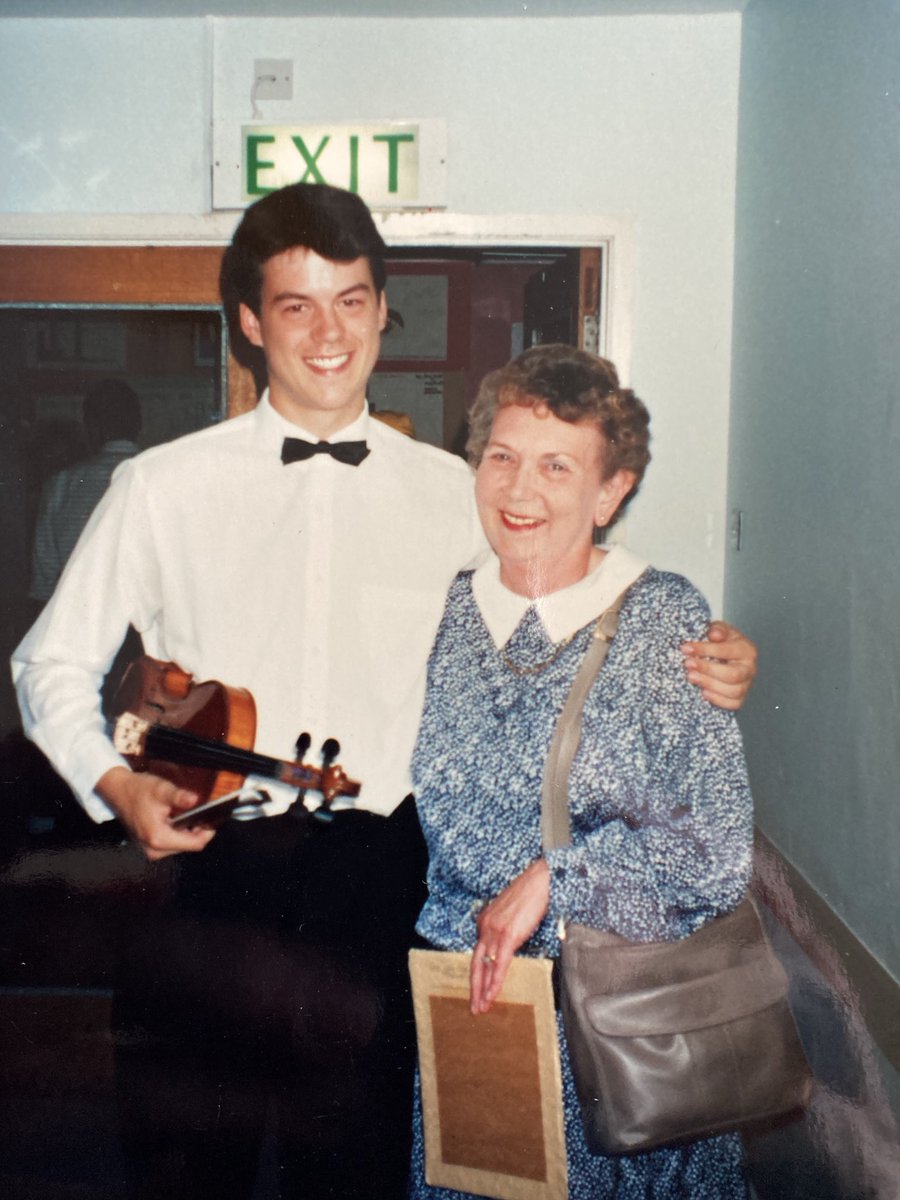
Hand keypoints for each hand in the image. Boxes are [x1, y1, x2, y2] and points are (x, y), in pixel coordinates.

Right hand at [96, 766, 215, 859]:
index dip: (208, 832)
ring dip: (187, 831)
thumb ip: (179, 796)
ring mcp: (151, 850)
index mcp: (158, 838)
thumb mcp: (161, 789)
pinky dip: (178, 832)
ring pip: (182, 845)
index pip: (195, 844)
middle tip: (200, 813)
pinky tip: (176, 819)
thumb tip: (195, 800)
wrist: (118, 791)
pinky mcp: (149, 846)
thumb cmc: (138, 790)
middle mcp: (154, 850)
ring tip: (186, 814)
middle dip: (197, 830)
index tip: (213, 818)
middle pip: (189, 846)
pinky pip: (172, 843)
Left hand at [470, 859, 549, 1014]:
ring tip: (482, 1007)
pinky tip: (492, 995)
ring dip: (483, 990)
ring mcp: (495, 931)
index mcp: (485, 921)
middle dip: (474, 987)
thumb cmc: (531, 895)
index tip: (478, 989)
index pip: (478, 954)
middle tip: (474, 1007)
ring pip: (485, 967)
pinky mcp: (508, 935)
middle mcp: (485, 926)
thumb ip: (506, 931)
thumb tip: (509, 947)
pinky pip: (499, 964)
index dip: (478, 974)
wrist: (539, 880)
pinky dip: (494, 982)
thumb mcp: (512, 915)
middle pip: (476, 963)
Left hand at [681, 620, 757, 710]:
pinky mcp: (740, 698)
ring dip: (709, 684)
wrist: (726, 656)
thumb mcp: (720, 630)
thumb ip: (717, 630)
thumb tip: (714, 634)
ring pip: (733, 691)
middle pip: (732, 674)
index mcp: (746, 650)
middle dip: (707, 670)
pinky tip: (703, 692)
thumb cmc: (722, 642)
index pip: (727, 651)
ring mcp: (746, 685)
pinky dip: (717, 700)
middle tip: (688, 664)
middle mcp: (749, 669)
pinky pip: (733, 704)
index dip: (705, 650)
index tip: (686, 648)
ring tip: (691, 677)